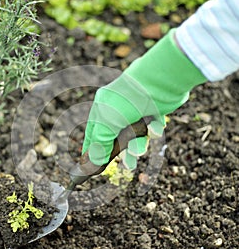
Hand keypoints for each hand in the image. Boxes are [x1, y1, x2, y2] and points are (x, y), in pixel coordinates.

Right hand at [83, 29, 206, 168]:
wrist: (156, 83)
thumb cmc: (126, 102)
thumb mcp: (106, 125)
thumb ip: (99, 145)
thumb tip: (94, 163)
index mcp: (102, 109)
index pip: (93, 133)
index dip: (92, 149)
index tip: (92, 164)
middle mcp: (117, 110)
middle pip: (117, 138)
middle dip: (123, 153)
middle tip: (128, 165)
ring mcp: (135, 111)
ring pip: (136, 135)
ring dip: (139, 145)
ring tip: (138, 152)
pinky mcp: (153, 112)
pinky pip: (151, 128)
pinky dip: (152, 130)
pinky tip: (154, 127)